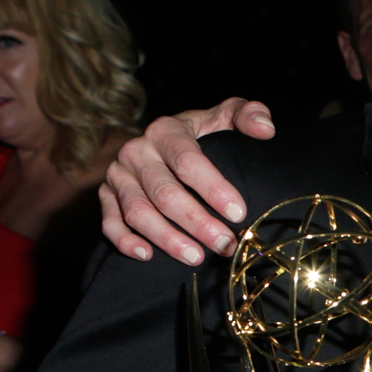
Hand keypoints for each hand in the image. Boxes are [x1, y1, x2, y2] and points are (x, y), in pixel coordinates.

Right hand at [99, 97, 268, 263]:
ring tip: (196, 257)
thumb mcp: (224, 117)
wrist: (160, 143)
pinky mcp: (106, 196)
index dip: (213, 189)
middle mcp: (136, 151)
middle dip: (197, 223)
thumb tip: (265, 129)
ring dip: (167, 238)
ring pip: (138, 212)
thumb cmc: (201, 135)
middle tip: (225, 244)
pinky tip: (147, 255)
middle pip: (165, 193)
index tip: (238, 213)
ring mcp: (118, 175)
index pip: (188, 161)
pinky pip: (110, 222)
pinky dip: (125, 241)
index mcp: (165, 131)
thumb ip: (248, 114)